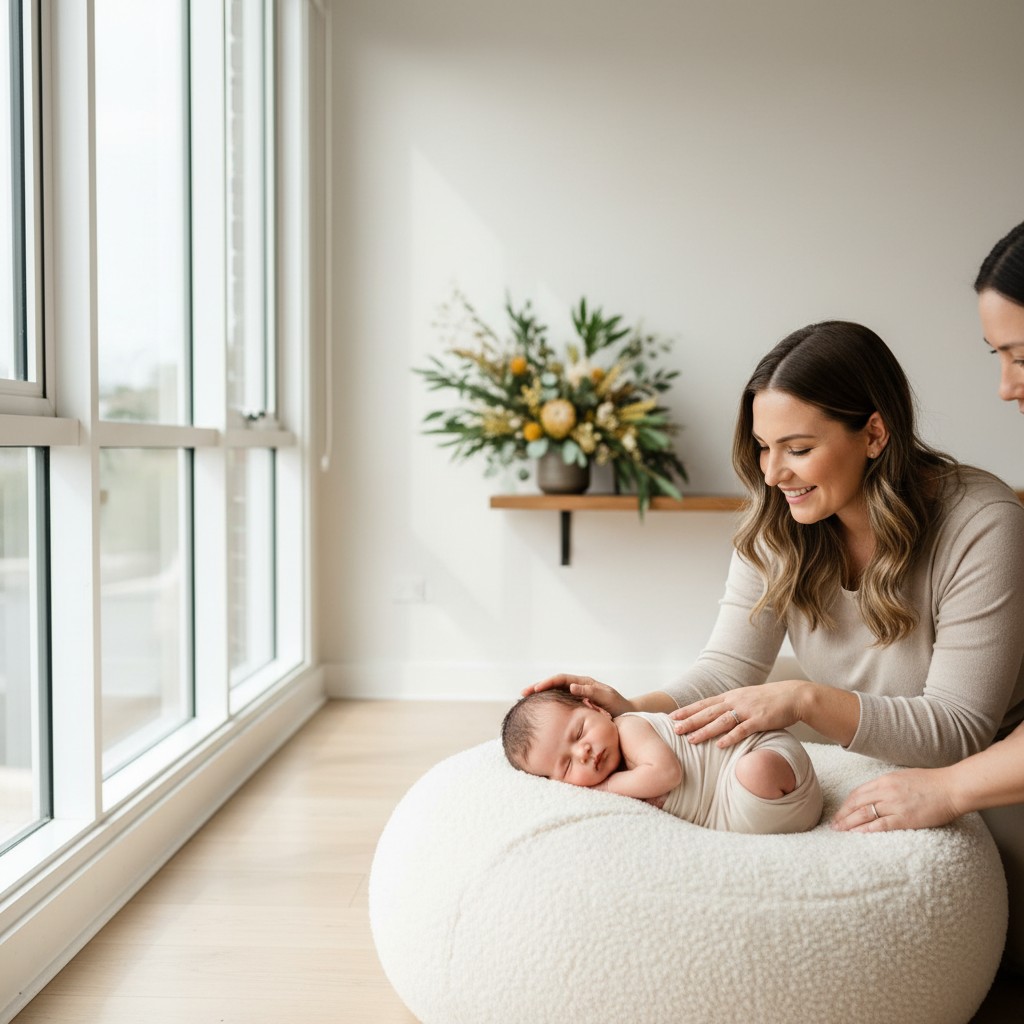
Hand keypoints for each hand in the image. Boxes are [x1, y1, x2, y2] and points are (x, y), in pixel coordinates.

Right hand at [522, 674, 634, 717]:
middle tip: (523, 694)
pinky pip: (560, 705)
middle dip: (538, 688)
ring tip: (527, 703)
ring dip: (541, 698)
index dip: (547, 683)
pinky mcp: (577, 708)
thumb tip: (572, 687)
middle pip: (554, 685)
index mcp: (583, 682)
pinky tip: (541, 714)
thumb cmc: (618, 706)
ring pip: (555, 695)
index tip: (535, 689)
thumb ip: (590, 692)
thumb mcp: (606, 697)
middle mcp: (578, 688)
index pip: (561, 679)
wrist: (627, 716)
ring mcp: (577, 698)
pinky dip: (549, 707)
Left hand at [669, 680, 808, 748]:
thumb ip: (732, 705)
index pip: (705, 703)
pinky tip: (720, 745)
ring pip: (721, 721)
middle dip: (690, 721)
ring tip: (691, 740)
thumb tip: (717, 715)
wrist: (793, 696)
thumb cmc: (770, 699)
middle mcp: (736, 701)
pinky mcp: (759, 720)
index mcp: (731, 696)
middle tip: (674, 729)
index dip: (688, 710)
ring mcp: (747, 710)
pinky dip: (730, 737)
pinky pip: (742, 730)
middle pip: (708, 712)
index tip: (673, 716)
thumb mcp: (747, 698)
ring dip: (705, 730)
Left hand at [831, 768, 959, 831]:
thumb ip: (888, 785)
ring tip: (840, 832)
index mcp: (885, 780)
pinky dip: (867, 830)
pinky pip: (881, 825)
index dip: (846, 804)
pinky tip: (858, 835)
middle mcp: (886, 791)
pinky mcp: (905, 818)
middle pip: (857, 804)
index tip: (839, 813)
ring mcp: (895, 804)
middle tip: (833, 825)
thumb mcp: (903, 777)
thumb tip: (876, 794)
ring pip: (865, 814)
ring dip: (850, 824)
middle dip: (843, 815)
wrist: (951, 788)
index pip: (858, 793)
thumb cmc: (931, 782)